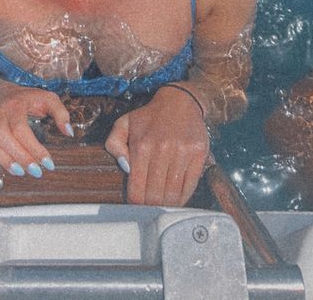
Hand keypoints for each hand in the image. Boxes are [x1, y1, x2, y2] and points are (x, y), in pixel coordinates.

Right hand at [0, 87, 72, 178]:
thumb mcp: (47, 98)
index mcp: (16, 105)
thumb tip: (68, 133)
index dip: (34, 148)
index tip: (49, 164)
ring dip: (1, 158)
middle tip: (36, 172)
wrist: (0, 92)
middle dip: (20, 156)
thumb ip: (61, 113)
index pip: (22, 128)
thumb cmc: (27, 99)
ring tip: (18, 172)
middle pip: (4, 135)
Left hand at [104, 86, 208, 204]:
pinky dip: (182, 198)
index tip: (136, 207)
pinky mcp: (198, 155)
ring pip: (173, 194)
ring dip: (167, 205)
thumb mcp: (124, 123)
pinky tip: (176, 198)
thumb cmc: (149, 117)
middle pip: (155, 196)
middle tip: (149, 209)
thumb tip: (125, 167)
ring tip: (162, 206)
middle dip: (151, 207)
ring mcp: (182, 153)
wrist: (180, 102)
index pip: (137, 189)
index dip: (135, 203)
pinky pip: (190, 186)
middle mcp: (162, 150)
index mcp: (142, 146)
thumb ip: (114, 143)